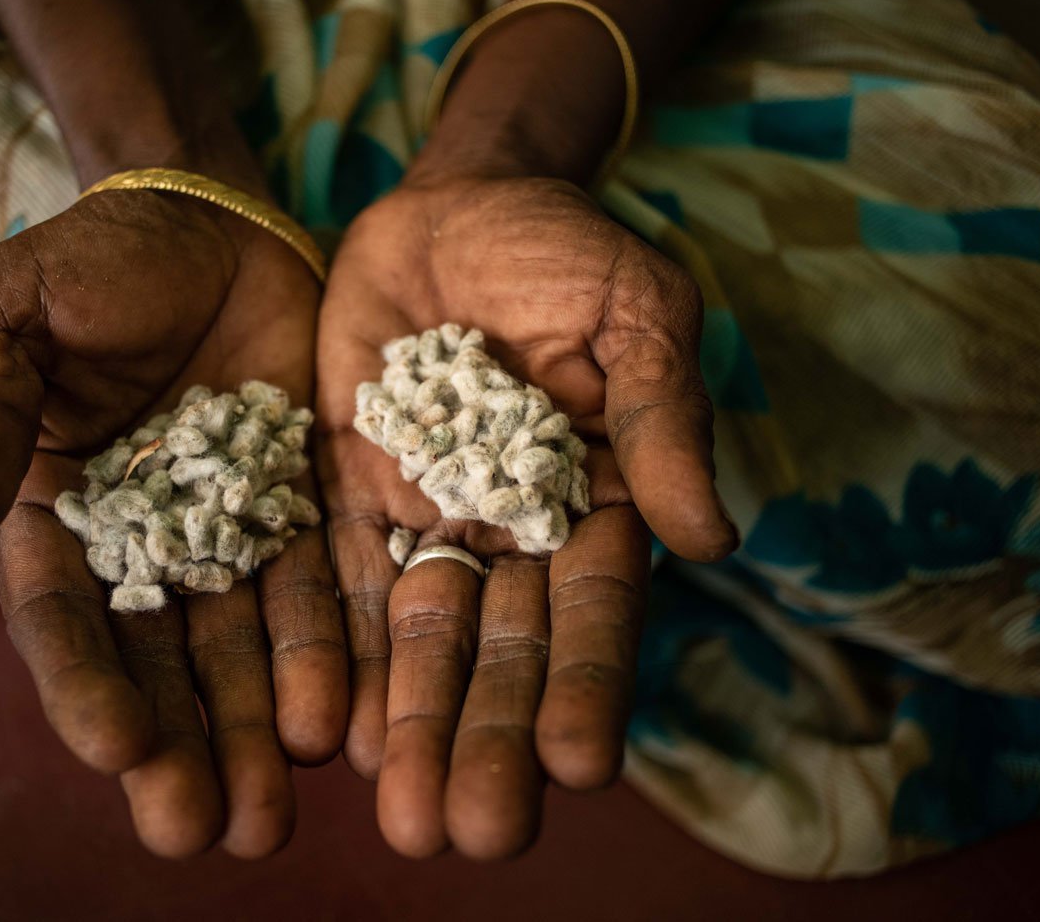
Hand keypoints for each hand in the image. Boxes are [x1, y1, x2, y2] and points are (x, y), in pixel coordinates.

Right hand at [0, 188, 346, 857]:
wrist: (208, 224)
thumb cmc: (91, 260)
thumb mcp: (10, 312)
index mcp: (51, 512)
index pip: (60, 615)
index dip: (82, 684)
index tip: (115, 748)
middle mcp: (139, 545)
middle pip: (154, 661)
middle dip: (176, 746)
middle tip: (200, 830)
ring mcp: (224, 534)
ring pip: (238, 648)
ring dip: (250, 731)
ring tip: (273, 811)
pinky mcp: (298, 510)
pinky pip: (314, 591)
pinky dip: (326, 656)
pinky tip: (342, 720)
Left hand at [316, 175, 737, 858]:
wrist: (454, 207)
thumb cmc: (564, 251)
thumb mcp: (634, 312)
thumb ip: (663, 415)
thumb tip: (709, 536)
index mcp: (593, 502)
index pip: (594, 612)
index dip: (586, 686)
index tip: (575, 767)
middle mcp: (507, 532)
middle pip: (500, 650)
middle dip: (486, 739)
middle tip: (469, 832)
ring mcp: (424, 519)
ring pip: (419, 638)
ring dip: (410, 727)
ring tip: (398, 813)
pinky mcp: (346, 494)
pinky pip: (340, 584)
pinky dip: (339, 655)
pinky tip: (331, 730)